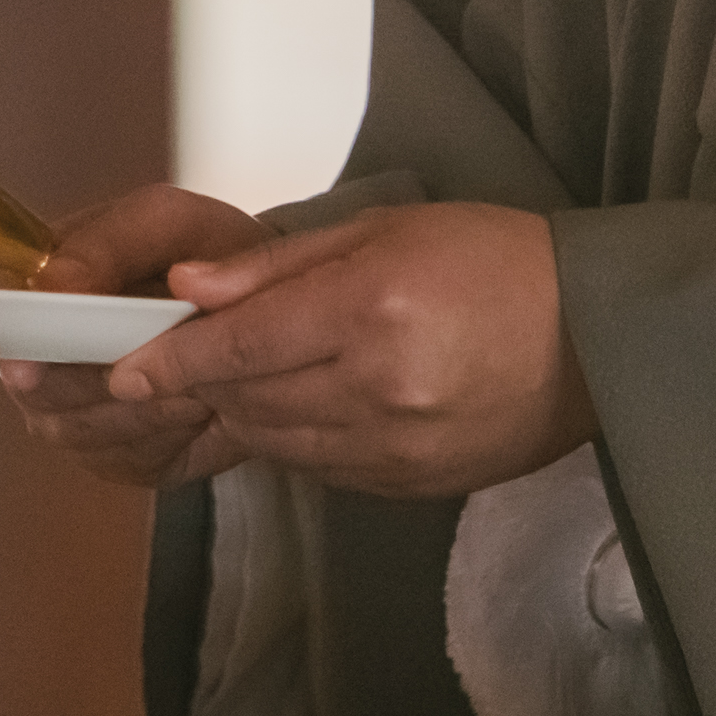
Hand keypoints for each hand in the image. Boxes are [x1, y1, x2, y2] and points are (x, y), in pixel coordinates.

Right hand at [0, 185, 277, 489]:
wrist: (259, 313)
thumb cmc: (205, 256)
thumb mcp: (169, 223)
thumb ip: (109, 242)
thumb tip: (50, 284)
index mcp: (37, 278)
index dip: (15, 338)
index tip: (36, 359)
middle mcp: (38, 349)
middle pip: (34, 387)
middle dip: (101, 379)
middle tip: (167, 362)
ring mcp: (68, 408)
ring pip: (76, 431)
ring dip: (143, 409)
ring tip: (198, 381)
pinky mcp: (110, 453)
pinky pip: (122, 461)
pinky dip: (165, 440)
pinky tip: (198, 411)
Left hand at [108, 202, 593, 498]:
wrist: (593, 337)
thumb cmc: (492, 261)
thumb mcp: (382, 230)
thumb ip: (277, 266)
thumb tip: (189, 289)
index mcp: (369, 310)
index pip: (239, 347)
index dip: (172, 360)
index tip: (121, 366)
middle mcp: (379, 388)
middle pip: (248, 398)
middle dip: (204, 380)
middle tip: (182, 355)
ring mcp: (397, 447)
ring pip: (277, 441)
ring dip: (245, 410)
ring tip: (251, 373)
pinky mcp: (411, 485)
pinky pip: (321, 468)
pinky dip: (296, 438)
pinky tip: (310, 403)